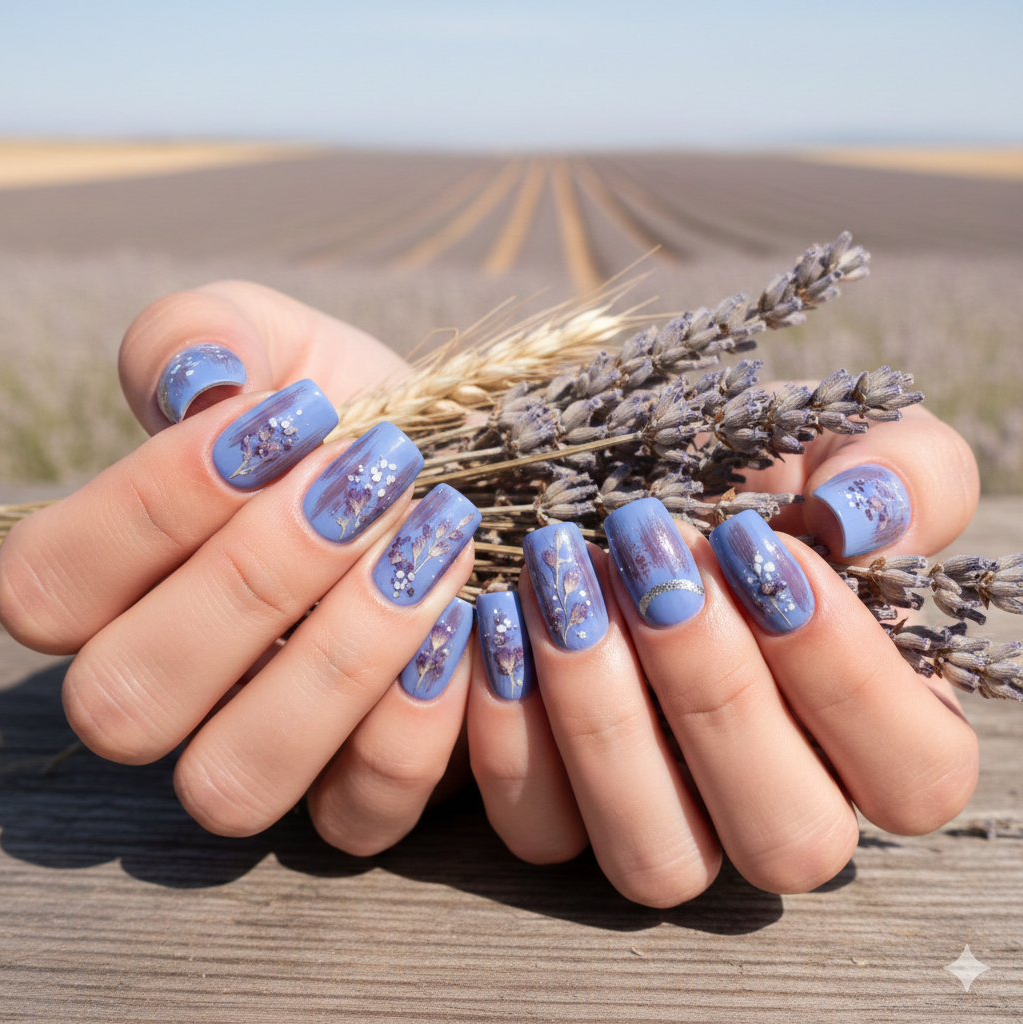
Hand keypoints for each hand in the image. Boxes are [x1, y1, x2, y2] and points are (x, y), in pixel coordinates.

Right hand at [0, 282, 478, 853]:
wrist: (468, 481)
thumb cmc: (359, 419)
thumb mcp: (288, 348)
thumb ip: (207, 336)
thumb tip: (196, 379)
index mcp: (116, 586)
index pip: (49, 586)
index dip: (154, 504)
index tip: (285, 420)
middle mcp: (171, 691)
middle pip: (127, 700)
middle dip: (256, 579)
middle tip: (367, 483)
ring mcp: (261, 755)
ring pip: (232, 782)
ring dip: (339, 657)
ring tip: (432, 545)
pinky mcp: (357, 795)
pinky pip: (358, 814)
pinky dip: (418, 720)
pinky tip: (468, 619)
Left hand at [467, 404, 980, 905]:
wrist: (634, 486)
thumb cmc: (756, 478)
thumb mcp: (838, 447)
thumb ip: (903, 474)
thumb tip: (863, 517)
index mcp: (879, 734)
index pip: (915, 773)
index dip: (848, 676)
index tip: (767, 553)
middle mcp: (779, 806)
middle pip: (786, 837)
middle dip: (715, 689)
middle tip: (656, 560)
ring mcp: (670, 826)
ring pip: (658, 857)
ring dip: (605, 718)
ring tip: (565, 581)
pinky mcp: (564, 817)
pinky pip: (539, 828)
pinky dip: (509, 727)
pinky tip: (500, 614)